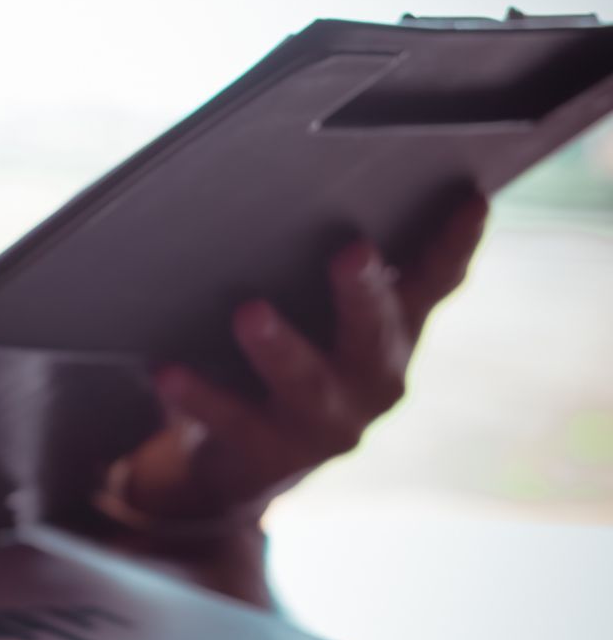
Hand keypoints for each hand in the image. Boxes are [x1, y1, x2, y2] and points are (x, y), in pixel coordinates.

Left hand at [116, 195, 488, 523]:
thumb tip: (289, 180)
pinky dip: (199, 393)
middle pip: (376, 332)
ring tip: (249, 313)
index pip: (436, 283)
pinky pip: (232, 419)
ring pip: (306, 382)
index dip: (456, 244)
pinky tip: (167, 368)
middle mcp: (376, 378)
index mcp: (394, 331)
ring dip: (279, 346)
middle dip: (365, 293)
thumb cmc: (285, 355)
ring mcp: (328, 423)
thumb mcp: (316, 311)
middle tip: (353, 250)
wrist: (243, 459)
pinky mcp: (272, 453)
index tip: (471, 198)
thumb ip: (323, 264)